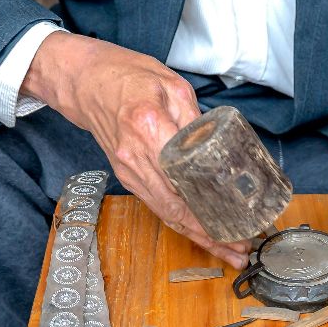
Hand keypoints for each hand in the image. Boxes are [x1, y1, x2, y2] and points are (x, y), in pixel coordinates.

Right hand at [22, 32, 249, 268]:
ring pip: (165, 212)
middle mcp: (136, 157)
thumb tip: (217, 148)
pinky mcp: (126, 175)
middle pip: (175, 208)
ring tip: (227, 250)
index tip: (238, 224)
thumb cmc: (128, 76)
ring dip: (196, 235)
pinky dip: (180, 221)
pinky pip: (156, 204)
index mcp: (149, 129)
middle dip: (209, 235)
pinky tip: (200, 231)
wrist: (86, 81)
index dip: (211, 212)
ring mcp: (128, 170)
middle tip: (240, 250)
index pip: (183, 184)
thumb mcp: (172, 85)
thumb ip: (194, 120)